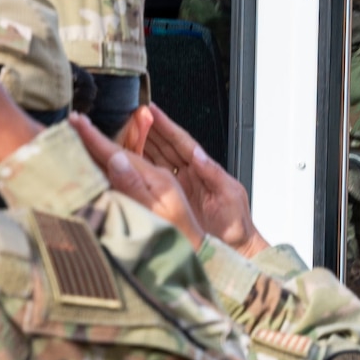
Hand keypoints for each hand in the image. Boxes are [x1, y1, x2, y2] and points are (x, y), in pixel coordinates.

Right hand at [67, 114, 205, 249]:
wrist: (206, 256)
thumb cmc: (191, 238)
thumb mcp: (165, 212)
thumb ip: (140, 186)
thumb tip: (116, 158)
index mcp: (160, 178)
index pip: (123, 152)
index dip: (97, 138)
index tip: (77, 122)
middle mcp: (158, 178)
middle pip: (122, 153)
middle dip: (97, 138)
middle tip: (73, 123)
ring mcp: (155, 189)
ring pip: (124, 164)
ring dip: (101, 151)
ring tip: (79, 140)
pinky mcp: (152, 201)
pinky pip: (126, 179)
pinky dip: (109, 170)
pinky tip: (97, 169)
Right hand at [139, 104, 268, 256]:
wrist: (235, 249)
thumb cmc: (236, 225)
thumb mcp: (229, 195)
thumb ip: (213, 174)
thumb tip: (199, 155)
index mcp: (204, 168)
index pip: (181, 141)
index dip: (165, 125)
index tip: (151, 111)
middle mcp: (189, 174)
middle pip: (164, 146)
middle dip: (147, 130)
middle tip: (129, 117)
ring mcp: (179, 186)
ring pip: (156, 159)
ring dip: (141, 146)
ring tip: (123, 133)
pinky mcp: (172, 200)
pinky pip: (153, 180)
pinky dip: (140, 169)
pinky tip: (126, 162)